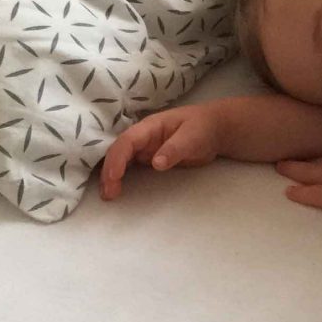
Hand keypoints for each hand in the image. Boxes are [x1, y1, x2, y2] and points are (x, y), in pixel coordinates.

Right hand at [100, 104, 222, 199]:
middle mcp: (142, 137)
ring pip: (121, 160)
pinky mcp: (148, 158)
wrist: (214, 129)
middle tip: (107, 193)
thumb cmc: (203, 128)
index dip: (117, 157)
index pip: (128, 140)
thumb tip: (156, 163)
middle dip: (109, 171)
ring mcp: (144, 148)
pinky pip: (130, 167)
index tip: (114, 176)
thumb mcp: (193, 136)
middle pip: (119, 151)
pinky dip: (120, 178)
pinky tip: (116, 190)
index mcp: (151, 126)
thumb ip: (175, 148)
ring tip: (107, 195)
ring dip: (111, 176)